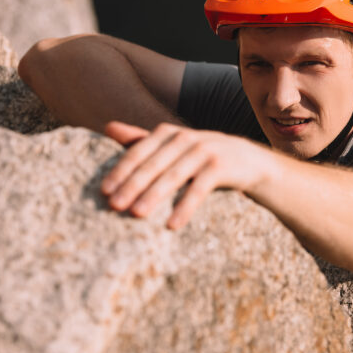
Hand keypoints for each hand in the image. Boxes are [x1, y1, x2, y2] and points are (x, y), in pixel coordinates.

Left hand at [101, 121, 270, 228]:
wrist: (248, 161)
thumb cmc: (201, 158)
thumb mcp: (172, 147)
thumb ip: (141, 140)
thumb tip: (107, 127)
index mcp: (168, 133)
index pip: (138, 151)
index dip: (120, 170)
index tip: (103, 191)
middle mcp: (185, 138)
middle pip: (153, 164)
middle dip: (132, 185)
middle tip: (113, 206)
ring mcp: (205, 151)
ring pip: (174, 175)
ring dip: (154, 195)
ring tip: (136, 214)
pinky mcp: (221, 166)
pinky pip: (200, 188)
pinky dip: (185, 206)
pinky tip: (172, 224)